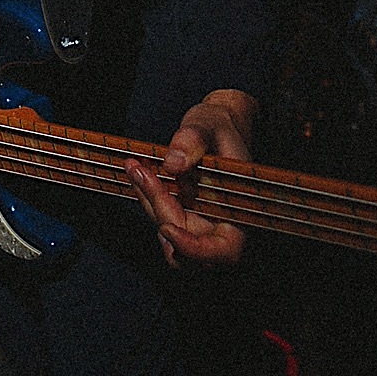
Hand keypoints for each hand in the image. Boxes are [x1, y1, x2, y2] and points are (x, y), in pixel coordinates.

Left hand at [127, 88, 256, 267]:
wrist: (213, 128)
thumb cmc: (218, 126)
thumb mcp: (208, 124)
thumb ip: (193, 140)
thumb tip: (173, 164)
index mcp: (241, 212)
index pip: (225, 251)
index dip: (195, 249)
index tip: (168, 228)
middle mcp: (221, 225)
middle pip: (186, 246)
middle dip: (160, 210)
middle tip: (140, 171)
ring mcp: (199, 223)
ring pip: (167, 235)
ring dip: (148, 203)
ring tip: (136, 167)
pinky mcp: (182, 215)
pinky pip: (161, 217)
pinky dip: (147, 197)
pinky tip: (139, 171)